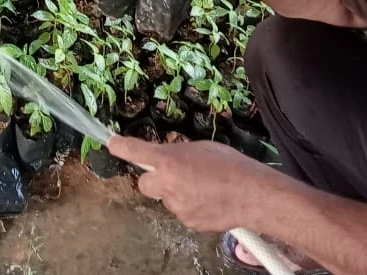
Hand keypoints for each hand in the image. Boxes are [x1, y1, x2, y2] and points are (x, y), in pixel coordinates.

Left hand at [108, 134, 280, 232]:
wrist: (253, 195)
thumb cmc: (230, 165)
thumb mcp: (201, 148)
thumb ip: (179, 153)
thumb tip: (170, 158)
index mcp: (170, 160)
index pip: (135, 152)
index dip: (121, 148)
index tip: (112, 144)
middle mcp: (168, 184)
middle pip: (145, 184)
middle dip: (154, 179)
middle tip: (173, 174)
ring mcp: (177, 206)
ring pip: (166, 198)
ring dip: (176, 192)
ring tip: (202, 188)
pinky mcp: (187, 222)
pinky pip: (181, 211)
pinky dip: (189, 206)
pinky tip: (207, 201)